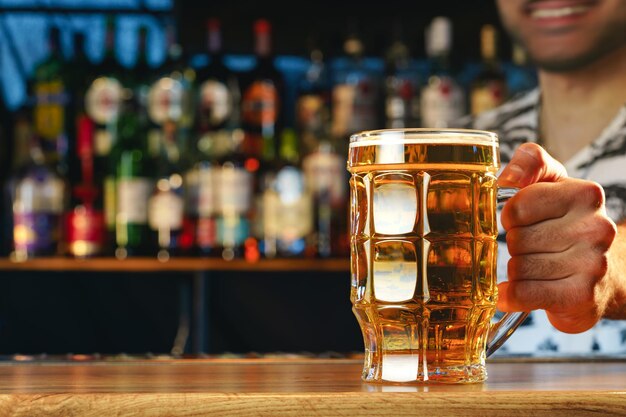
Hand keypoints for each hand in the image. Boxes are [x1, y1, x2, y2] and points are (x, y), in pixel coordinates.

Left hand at [497, 143, 616, 332]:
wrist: (607, 276)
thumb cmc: (569, 226)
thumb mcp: (554, 185)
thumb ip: (531, 163)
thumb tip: (507, 176)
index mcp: (585, 195)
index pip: (517, 207)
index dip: (511, 218)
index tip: (523, 223)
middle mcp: (595, 228)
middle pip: (517, 239)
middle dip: (517, 247)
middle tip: (534, 249)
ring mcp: (592, 264)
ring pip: (518, 267)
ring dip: (517, 271)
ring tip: (537, 270)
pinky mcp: (581, 295)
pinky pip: (523, 293)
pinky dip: (510, 295)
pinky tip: (512, 293)